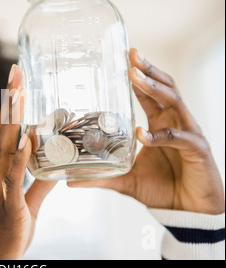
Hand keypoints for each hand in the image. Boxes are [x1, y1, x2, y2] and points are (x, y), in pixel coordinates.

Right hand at [0, 64, 55, 259]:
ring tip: (19, 93)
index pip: (3, 133)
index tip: (15, 81)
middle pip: (2, 133)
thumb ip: (39, 183)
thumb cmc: (3, 230)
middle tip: (16, 72)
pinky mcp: (9, 208)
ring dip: (13, 121)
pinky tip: (27, 140)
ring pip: (6, 150)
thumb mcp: (24, 203)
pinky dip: (21, 160)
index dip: (8, 107)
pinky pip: (15, 181)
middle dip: (9, 102)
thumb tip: (59, 167)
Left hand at [68, 48, 224, 214]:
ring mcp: (187, 133)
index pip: (149, 93)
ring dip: (153, 88)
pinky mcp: (197, 150)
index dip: (139, 75)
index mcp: (159, 124)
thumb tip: (70, 181)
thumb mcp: (126, 181)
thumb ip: (101, 177)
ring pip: (174, 102)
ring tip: (135, 76)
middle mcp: (174, 123)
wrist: (189, 212)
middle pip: (164, 88)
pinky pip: (178, 138)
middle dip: (147, 70)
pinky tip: (142, 134)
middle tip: (130, 55)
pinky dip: (160, 135)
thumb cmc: (162, 189)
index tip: (124, 57)